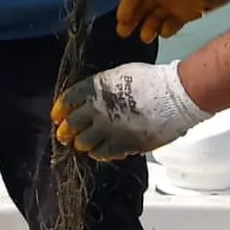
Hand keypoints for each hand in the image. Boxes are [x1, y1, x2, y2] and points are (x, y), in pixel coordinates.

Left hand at [52, 60, 210, 159]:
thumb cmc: (149, 80)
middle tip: (64, 135)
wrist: (173, 97)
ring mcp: (109, 130)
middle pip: (72, 125)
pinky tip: (103, 152)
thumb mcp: (118, 75)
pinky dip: (101, 153)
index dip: (60, 109)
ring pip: (85, 143)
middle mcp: (96, 111)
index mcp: (94, 89)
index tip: (56, 115)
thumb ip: (102, 89)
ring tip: (83, 145)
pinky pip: (105, 153)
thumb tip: (93, 100)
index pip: (68, 100)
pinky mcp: (123, 145)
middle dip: (65, 131)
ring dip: (82, 144)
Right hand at [115, 0, 229, 43]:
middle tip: (123, 33)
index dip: (128, 3)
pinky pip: (173, 21)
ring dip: (148, 26)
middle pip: (143, 4)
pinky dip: (166, 28)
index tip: (121, 18)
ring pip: (156, 15)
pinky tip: (162, 35)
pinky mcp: (189, 10)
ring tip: (145, 39)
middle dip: (132, 18)